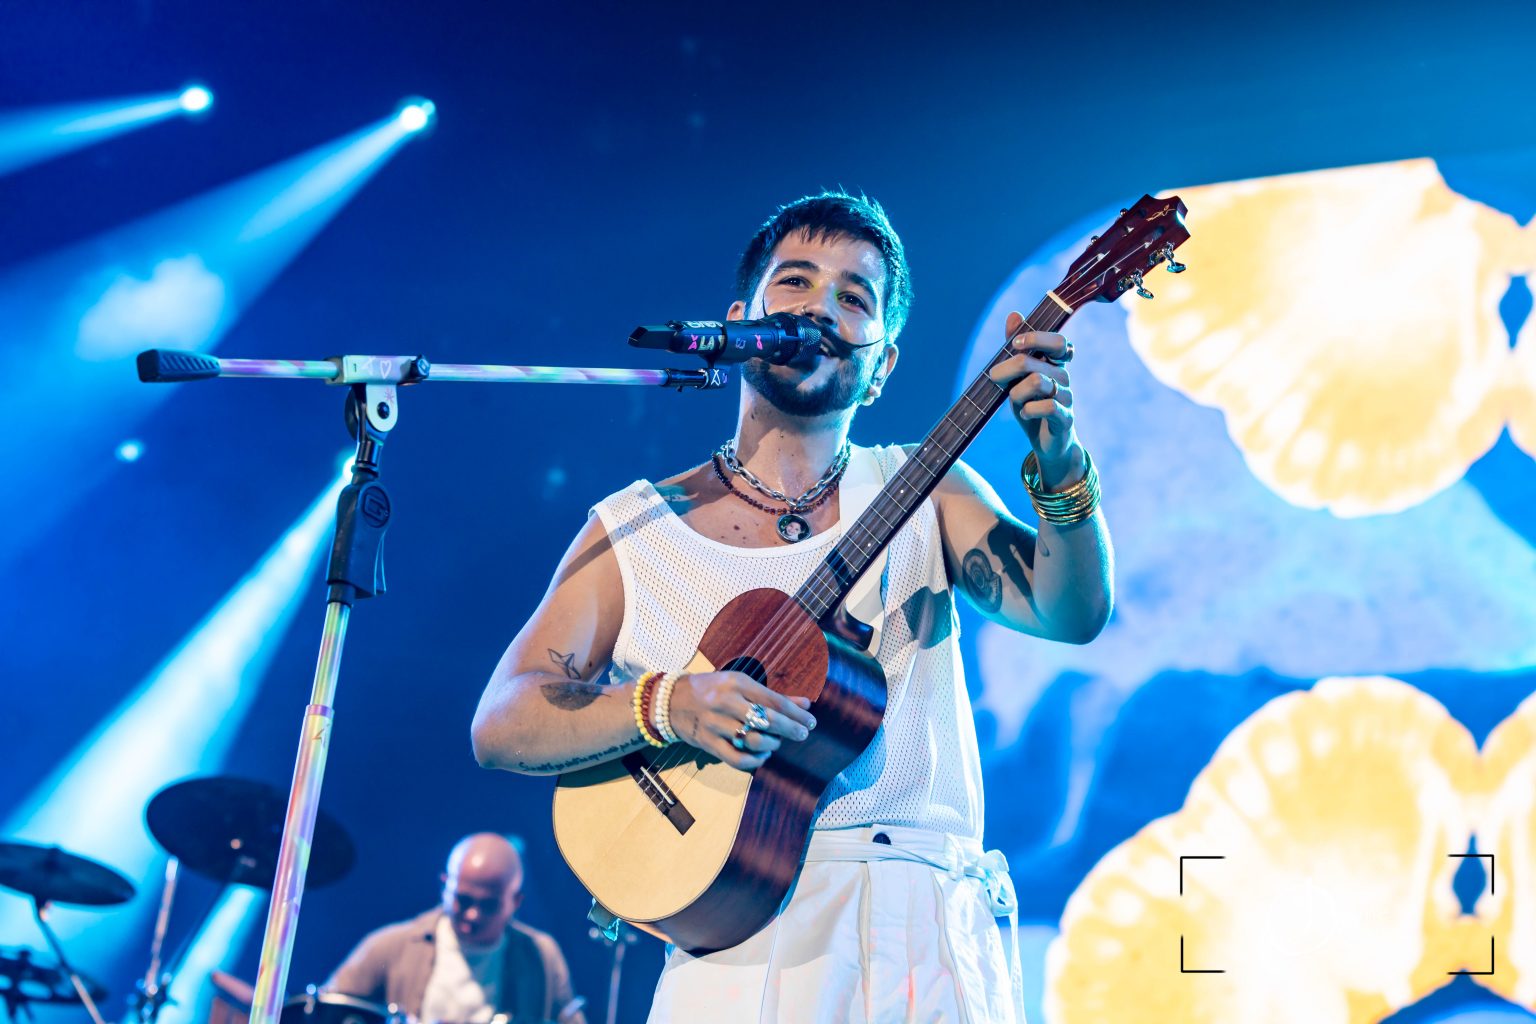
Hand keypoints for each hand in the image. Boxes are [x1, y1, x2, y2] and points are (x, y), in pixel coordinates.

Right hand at [666, 671, 816, 769]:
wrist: (670, 702)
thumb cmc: (710, 690)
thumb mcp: (738, 684)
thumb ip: (771, 695)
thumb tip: (805, 704)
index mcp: (736, 683)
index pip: (774, 700)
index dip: (796, 713)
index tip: (811, 722)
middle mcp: (726, 702)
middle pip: (767, 720)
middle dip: (791, 729)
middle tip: (803, 734)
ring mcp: (715, 724)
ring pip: (753, 739)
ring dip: (772, 744)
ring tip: (777, 743)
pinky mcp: (707, 743)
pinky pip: (736, 758)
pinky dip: (754, 760)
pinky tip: (762, 756)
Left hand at [987, 311, 1083, 485]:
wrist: (1047, 443)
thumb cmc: (1031, 405)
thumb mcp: (1017, 376)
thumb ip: (1015, 348)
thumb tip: (1014, 314)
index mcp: (1055, 363)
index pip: (1057, 341)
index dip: (1037, 338)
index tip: (1016, 344)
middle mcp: (1064, 376)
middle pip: (1030, 362)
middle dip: (1005, 371)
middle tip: (995, 380)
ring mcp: (1067, 396)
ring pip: (1036, 383)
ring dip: (1016, 394)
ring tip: (1016, 402)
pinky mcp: (1065, 417)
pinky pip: (1046, 406)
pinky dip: (1028, 411)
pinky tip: (1025, 414)